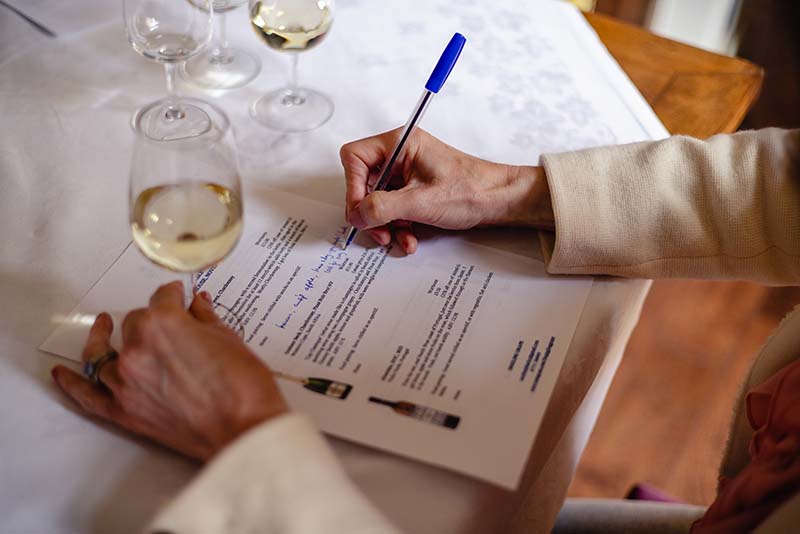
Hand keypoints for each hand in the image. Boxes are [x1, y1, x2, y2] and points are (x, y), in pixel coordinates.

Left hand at [52, 281, 287, 461]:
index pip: (162, 298)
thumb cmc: (244, 387)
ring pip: (105, 352)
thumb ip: (205, 318)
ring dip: (108, 340)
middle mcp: (138, 350)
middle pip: (134, 322)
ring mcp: (126, 383)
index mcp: (164, 324)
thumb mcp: (229, 340)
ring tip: (105, 329)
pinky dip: (72, 384)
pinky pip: (88, 396)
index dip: (175, 296)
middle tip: (170, 325)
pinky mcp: (125, 412)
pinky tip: (63, 372)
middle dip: (151, 320)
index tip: (180, 297)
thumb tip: (197, 305)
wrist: (245, 431)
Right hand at [340, 128, 553, 253]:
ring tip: (398, 238)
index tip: (361, 210)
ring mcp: (406, 174)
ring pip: (377, 201)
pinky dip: (398, 226)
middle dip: (371, 213)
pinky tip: (409, 238)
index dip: (353, 186)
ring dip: (385, 225)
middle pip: (363, 183)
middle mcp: (400, 155)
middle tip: (379, 231)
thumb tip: (357, 215)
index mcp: (400, 144)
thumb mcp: (421, 202)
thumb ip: (383, 208)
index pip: (354, 158)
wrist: (500, 201)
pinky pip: (393, 209)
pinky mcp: (413, 190)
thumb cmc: (472, 190)